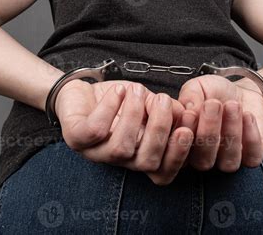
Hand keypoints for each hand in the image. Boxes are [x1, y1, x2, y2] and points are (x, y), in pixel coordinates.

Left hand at [55, 79, 194, 184]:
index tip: (186, 128)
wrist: (83, 91)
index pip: (164, 172)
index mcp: (141, 156)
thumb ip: (170, 111)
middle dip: (159, 129)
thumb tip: (185, 113)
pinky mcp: (76, 138)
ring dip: (134, 115)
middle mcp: (121, 161)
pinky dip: (110, 108)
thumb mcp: (150, 103)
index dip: (179, 154)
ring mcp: (97, 153)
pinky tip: (118, 92)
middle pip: (147, 162)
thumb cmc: (118, 100)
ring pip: (122, 148)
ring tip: (137, 91)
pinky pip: (95, 130)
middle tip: (162, 100)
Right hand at [177, 75, 262, 171]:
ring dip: (231, 133)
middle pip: (202, 161)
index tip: (189, 113)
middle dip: (208, 131)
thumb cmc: (214, 93)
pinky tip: (247, 115)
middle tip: (212, 104)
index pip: (179, 154)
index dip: (182, 137)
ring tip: (232, 105)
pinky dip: (251, 137)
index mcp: (183, 145)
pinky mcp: (251, 157)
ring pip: (228, 162)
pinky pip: (251, 158)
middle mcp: (203, 158)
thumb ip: (189, 97)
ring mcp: (227, 160)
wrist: (240, 91)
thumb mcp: (196, 87)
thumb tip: (188, 109)